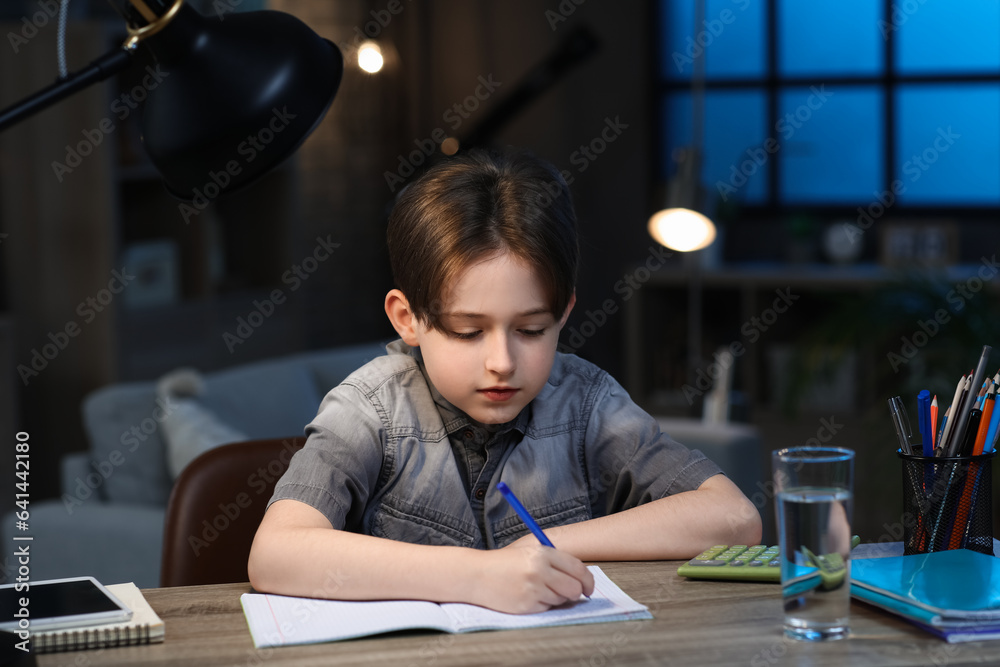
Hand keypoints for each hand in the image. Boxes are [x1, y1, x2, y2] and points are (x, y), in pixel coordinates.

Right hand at [469, 542, 594, 613]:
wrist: (477, 575)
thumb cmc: (504, 563)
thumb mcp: (529, 553)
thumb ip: (554, 562)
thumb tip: (580, 579)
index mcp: (542, 553)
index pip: (577, 568)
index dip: (587, 580)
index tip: (589, 587)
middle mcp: (539, 570)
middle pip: (573, 587)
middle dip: (576, 592)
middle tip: (573, 594)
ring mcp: (532, 589)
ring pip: (560, 599)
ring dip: (556, 597)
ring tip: (538, 588)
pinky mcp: (526, 605)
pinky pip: (546, 608)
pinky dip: (542, 604)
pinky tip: (528, 596)